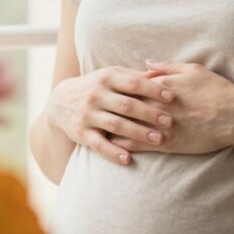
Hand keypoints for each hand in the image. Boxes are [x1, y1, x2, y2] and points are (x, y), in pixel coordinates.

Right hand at [44, 66, 175, 165]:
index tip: (172, 97)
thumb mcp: (112, 75)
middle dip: (149, 113)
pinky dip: (113, 152)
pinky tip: (128, 159)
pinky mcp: (81, 133)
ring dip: (138, 133)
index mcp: (107, 78)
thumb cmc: (97, 87)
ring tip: (158, 139)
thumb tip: (163, 74)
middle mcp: (96, 95)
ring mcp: (88, 115)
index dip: (153, 89)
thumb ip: (135, 76)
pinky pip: (99, 144)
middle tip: (170, 122)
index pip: (133, 83)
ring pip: (116, 125)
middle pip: (127, 105)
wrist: (60, 101)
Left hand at [108, 60, 233, 156]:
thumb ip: (167, 66)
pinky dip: (124, 146)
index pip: (131, 85)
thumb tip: (147, 62)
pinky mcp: (168, 143)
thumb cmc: (217, 90)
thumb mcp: (193, 70)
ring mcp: (161, 125)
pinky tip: (113, 147)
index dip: (118, 88)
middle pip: (124, 105)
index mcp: (161, 85)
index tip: (106, 89)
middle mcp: (157, 105)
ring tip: (96, 128)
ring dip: (111, 127)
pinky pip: (139, 145)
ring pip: (127, 126)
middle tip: (90, 107)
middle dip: (108, 107)